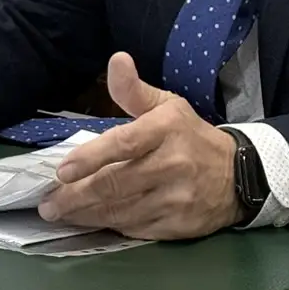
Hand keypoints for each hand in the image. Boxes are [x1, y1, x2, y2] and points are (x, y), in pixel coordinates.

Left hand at [37, 52, 239, 239]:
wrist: (239, 175)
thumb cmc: (191, 136)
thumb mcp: (167, 106)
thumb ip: (134, 90)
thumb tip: (116, 60)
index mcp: (167, 129)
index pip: (123, 144)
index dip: (90, 158)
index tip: (61, 171)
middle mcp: (172, 165)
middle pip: (115, 184)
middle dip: (76, 196)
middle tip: (48, 203)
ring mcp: (175, 199)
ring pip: (120, 211)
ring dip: (85, 214)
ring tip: (61, 213)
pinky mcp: (177, 227)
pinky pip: (134, 229)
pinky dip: (109, 226)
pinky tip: (91, 222)